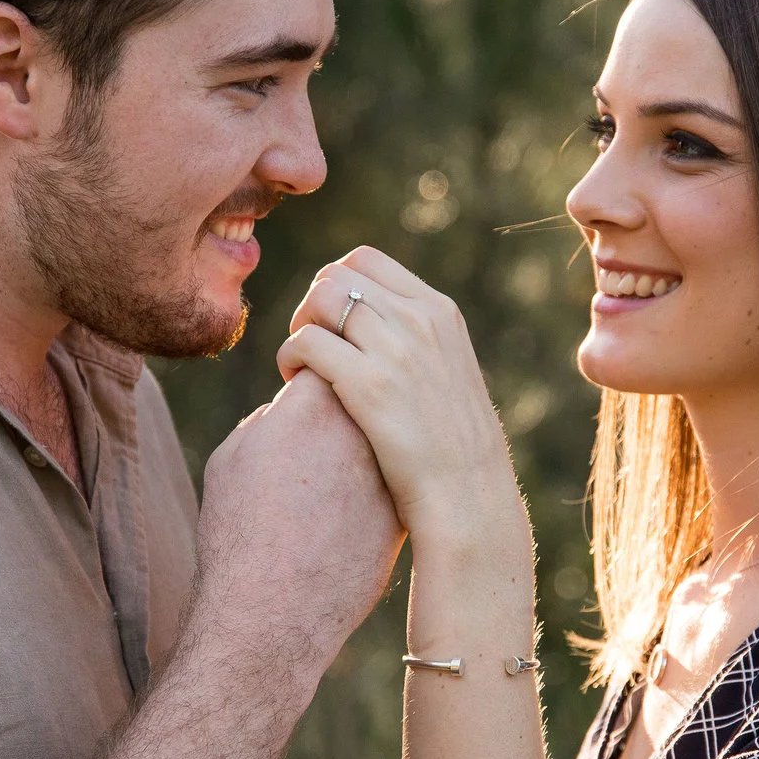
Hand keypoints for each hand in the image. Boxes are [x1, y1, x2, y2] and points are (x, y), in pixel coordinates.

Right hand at [193, 370, 402, 674]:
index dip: (315, 367)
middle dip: (348, 399)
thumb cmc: (238, 533)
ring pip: (384, 437)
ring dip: (364, 443)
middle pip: (364, 390)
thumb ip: (270, 417)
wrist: (271, 612)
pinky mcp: (404, 512)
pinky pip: (394, 480)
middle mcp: (361, 430)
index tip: (302, 384)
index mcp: (313, 405)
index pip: (330, 355)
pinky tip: (345, 511)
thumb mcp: (234, 456)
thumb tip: (292, 409)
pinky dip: (376, 487)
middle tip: (320, 428)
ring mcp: (389, 472)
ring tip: (328, 475)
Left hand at [276, 247, 526, 556]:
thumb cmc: (453, 449)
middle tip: (310, 347)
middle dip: (311, 306)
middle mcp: (420, 320)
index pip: (366, 262)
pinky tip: (293, 383)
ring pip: (319, 301)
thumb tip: (374, 327)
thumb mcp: (449, 375)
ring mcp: (396, 349)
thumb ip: (417, 343)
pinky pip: (307, 342)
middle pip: (335, 275)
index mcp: (440, 313)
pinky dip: (290, 357)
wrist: (468, 497)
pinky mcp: (370, 385)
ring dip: (298, 328)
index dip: (334, 287)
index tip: (330, 325)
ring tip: (300, 366)